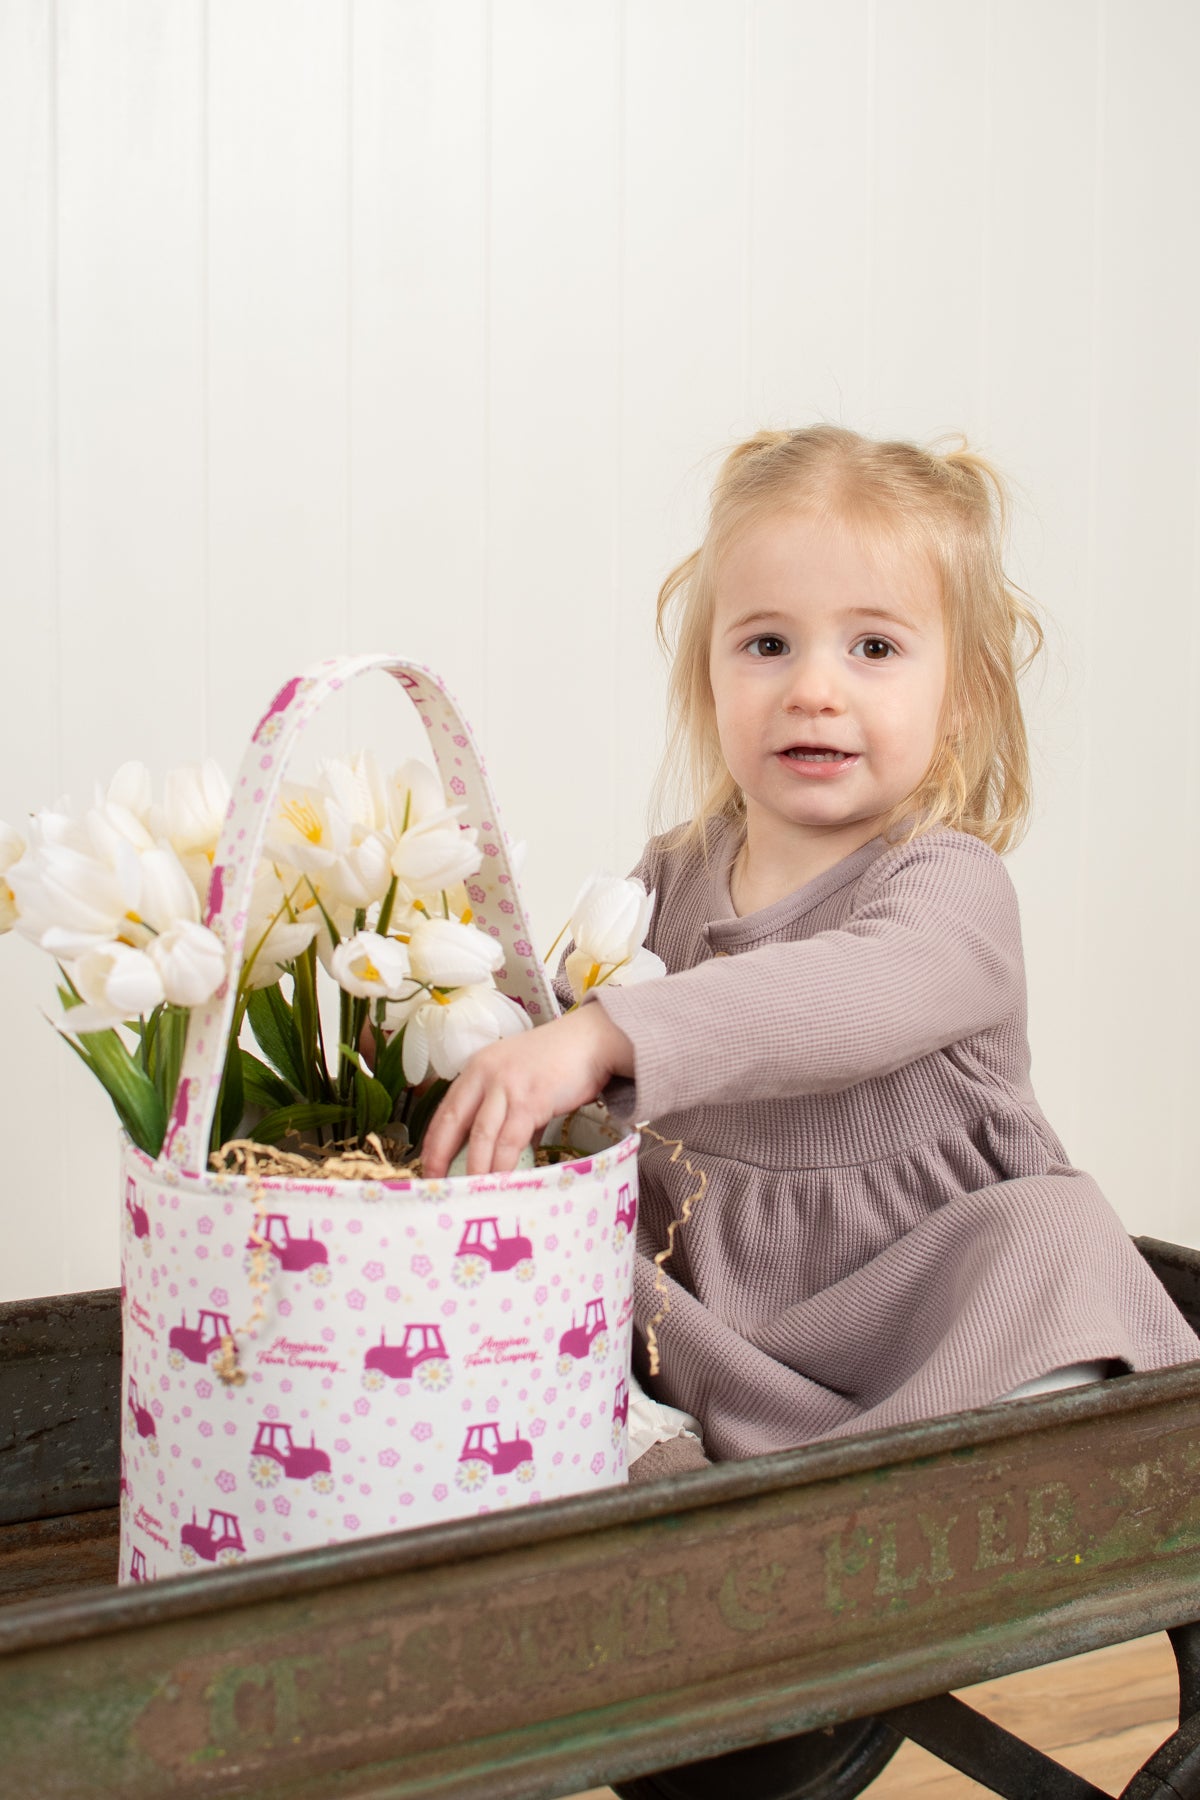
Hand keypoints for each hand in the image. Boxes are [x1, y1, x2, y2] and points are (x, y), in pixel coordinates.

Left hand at [420, 1002, 634, 1177]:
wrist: (591, 1040)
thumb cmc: (558, 1061)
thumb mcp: (519, 1080)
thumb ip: (507, 1111)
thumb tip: (503, 1152)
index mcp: (477, 1068)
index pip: (445, 1109)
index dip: (432, 1141)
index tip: (427, 1166)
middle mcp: (486, 1074)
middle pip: (453, 1121)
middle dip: (440, 1156)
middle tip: (435, 1184)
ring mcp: (507, 1086)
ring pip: (481, 1135)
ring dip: (473, 1167)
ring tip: (468, 1192)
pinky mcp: (531, 1099)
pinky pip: (510, 1140)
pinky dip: (503, 1164)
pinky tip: (501, 1181)